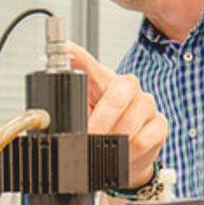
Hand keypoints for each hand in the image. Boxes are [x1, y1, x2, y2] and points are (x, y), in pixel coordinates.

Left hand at [67, 43, 167, 188]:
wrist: (127, 155)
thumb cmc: (103, 131)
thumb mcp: (82, 119)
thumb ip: (69, 112)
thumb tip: (44, 116)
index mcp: (103, 81)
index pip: (88, 63)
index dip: (77, 56)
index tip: (65, 49)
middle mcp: (127, 86)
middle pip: (118, 94)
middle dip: (101, 121)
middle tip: (88, 138)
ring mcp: (145, 104)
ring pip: (129, 123)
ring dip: (113, 142)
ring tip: (104, 151)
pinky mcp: (159, 124)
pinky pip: (142, 141)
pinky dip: (128, 153)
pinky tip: (122, 156)